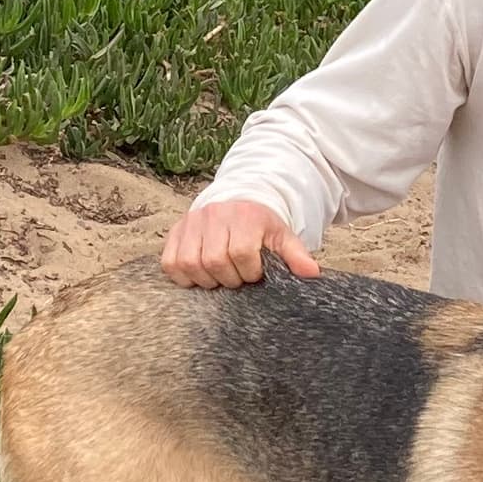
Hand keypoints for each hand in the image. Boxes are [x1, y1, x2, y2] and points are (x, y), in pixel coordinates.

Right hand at [161, 198, 319, 288]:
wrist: (238, 202)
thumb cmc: (260, 225)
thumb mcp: (282, 236)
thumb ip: (296, 255)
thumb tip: (312, 274)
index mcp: (244, 216)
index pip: (240, 253)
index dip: (248, 271)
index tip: (254, 273)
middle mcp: (214, 215)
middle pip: (213, 261)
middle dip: (228, 278)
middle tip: (236, 277)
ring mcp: (191, 223)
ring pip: (189, 263)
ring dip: (205, 279)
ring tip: (219, 277)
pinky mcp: (175, 231)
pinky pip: (169, 262)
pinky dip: (182, 275)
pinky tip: (199, 275)